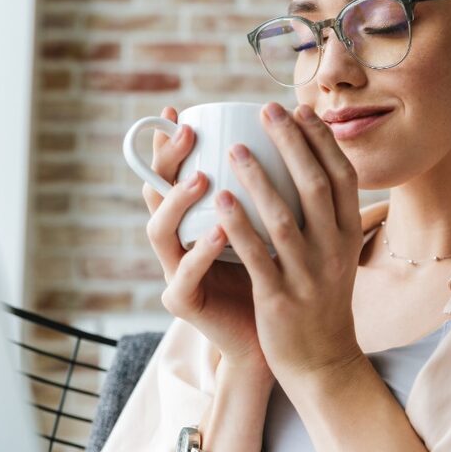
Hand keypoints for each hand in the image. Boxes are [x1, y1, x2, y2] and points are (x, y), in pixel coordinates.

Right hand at [143, 107, 270, 372]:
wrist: (285, 339)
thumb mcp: (276, 225)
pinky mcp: (184, 303)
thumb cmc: (280, 274)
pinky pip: (185, 274)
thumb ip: (271, 189)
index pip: (172, 174)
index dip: (169, 144)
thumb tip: (294, 136)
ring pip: (160, 231)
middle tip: (188, 133)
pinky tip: (219, 231)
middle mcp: (178, 241)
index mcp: (195, 219)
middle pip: (155, 194)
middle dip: (167, 160)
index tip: (179, 111)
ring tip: (203, 178)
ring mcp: (176, 271)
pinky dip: (201, 252)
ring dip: (178, 201)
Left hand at [215, 102, 364, 384]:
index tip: (299, 109)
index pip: (343, 176)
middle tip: (266, 109)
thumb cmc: (321, 299)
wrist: (322, 361)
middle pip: (316, 186)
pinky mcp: (280, 299)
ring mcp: (309, 275)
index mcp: (348, 235)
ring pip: (284, 218)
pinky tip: (221, 198)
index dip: (322, 140)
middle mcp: (334, 250)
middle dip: (292, 143)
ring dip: (260, 178)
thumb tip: (308, 163)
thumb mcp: (336, 253)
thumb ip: (326, 214)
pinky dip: (239, 225)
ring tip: (235, 147)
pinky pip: (257, 256)